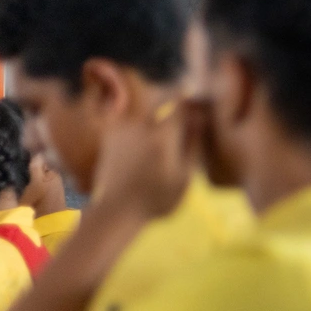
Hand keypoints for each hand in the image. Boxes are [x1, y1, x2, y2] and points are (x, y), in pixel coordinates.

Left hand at [91, 99, 204, 220]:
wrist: (117, 210)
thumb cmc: (157, 199)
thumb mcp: (184, 176)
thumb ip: (193, 143)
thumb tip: (200, 116)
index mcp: (163, 137)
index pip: (180, 104)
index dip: (190, 101)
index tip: (195, 105)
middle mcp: (141, 126)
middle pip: (160, 102)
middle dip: (170, 107)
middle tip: (175, 123)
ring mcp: (122, 129)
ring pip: (143, 110)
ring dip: (152, 117)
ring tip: (156, 141)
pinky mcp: (110, 135)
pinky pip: (128, 120)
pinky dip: (136, 126)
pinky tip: (140, 145)